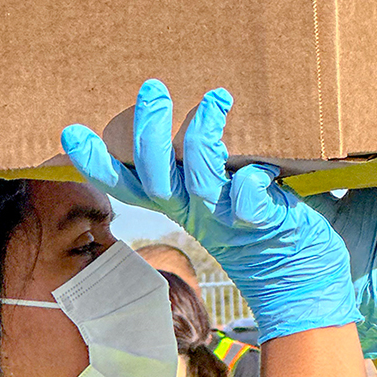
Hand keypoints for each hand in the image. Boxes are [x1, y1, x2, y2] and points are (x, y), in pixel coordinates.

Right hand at [61, 82, 356, 342]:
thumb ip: (227, 151)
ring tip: (216, 98)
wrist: (304, 286)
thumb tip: (228, 90)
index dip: (98, 163)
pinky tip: (262, 171)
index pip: (130, 184)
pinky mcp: (261, 226)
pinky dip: (251, 184)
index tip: (71, 134)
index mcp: (183, 203)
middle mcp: (197, 211)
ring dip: (201, 137)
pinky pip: (246, 201)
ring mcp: (227, 219)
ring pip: (196, 179)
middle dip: (149, 132)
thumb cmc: (274, 227)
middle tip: (153, 90)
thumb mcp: (239, 187)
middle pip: (154, 177)